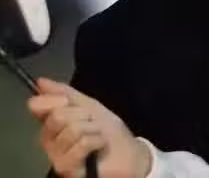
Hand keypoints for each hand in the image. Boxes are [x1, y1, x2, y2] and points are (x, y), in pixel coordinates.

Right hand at [27, 78, 151, 177]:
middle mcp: (49, 140)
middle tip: (93, 123)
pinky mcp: (67, 169)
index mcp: (52, 123)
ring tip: (99, 137)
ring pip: (72, 130)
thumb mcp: (90, 107)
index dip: (53, 99)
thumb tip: (41, 81)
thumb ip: (66, 94)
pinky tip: (100, 147)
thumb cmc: (109, 132)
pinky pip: (81, 144)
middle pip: (57, 116)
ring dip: (93, 129)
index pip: (37, 106)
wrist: (129, 153)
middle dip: (82, 115)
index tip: (66, 101)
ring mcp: (57, 157)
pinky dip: (97, 141)